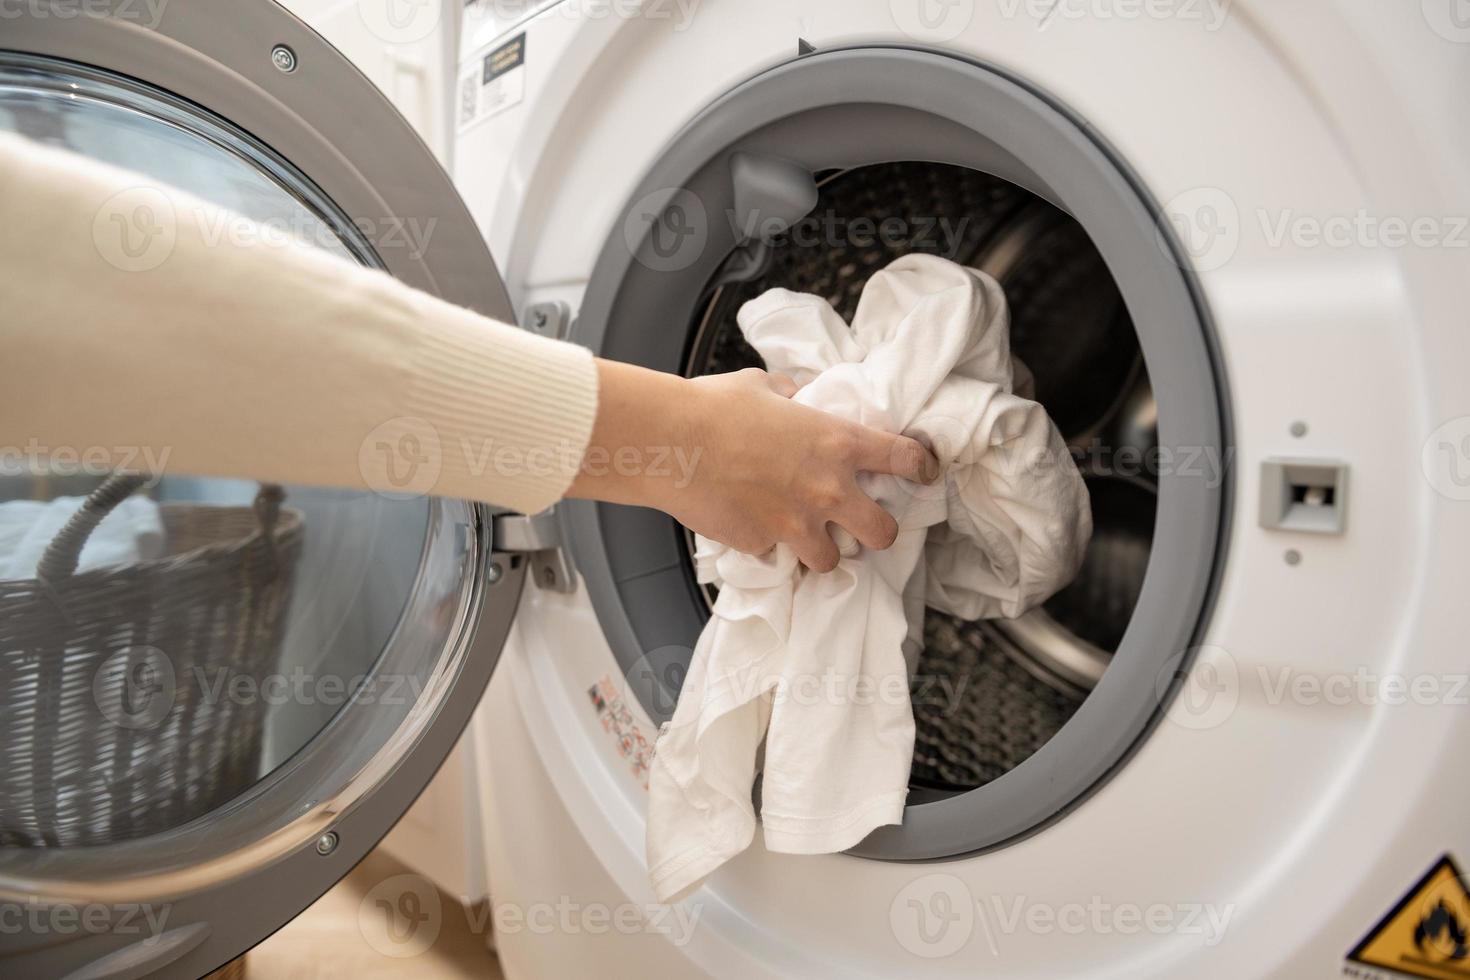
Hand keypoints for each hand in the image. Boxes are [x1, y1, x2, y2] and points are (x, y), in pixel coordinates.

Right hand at [566, 361, 937, 570]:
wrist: (670, 442)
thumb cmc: (713, 406)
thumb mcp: (764, 387)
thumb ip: (791, 397)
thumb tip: (795, 399)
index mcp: (837, 442)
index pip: (904, 459)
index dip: (922, 467)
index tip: (924, 472)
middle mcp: (827, 490)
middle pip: (883, 532)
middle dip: (879, 532)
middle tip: (865, 526)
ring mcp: (795, 524)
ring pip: (831, 561)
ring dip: (823, 551)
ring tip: (807, 539)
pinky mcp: (761, 545)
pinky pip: (775, 555)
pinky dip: (769, 547)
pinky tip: (753, 528)